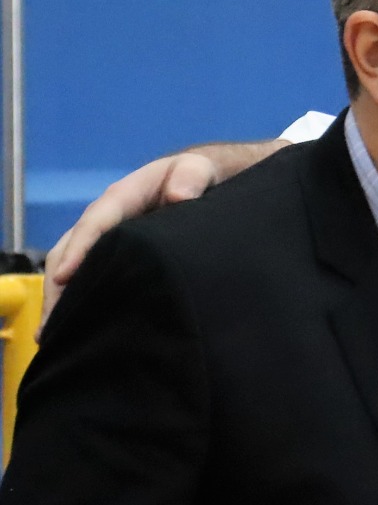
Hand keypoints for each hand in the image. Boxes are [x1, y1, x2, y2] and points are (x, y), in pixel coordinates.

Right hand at [43, 152, 219, 319]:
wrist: (198, 180)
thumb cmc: (196, 176)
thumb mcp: (197, 170)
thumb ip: (190, 178)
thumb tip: (180, 196)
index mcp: (122, 196)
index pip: (95, 223)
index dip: (79, 248)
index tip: (66, 275)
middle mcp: (105, 218)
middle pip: (70, 249)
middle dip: (58, 284)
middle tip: (52, 322)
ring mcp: (106, 237)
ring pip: (72, 266)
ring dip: (61, 297)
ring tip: (53, 334)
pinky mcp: (113, 253)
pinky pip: (88, 274)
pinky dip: (78, 297)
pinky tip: (74, 327)